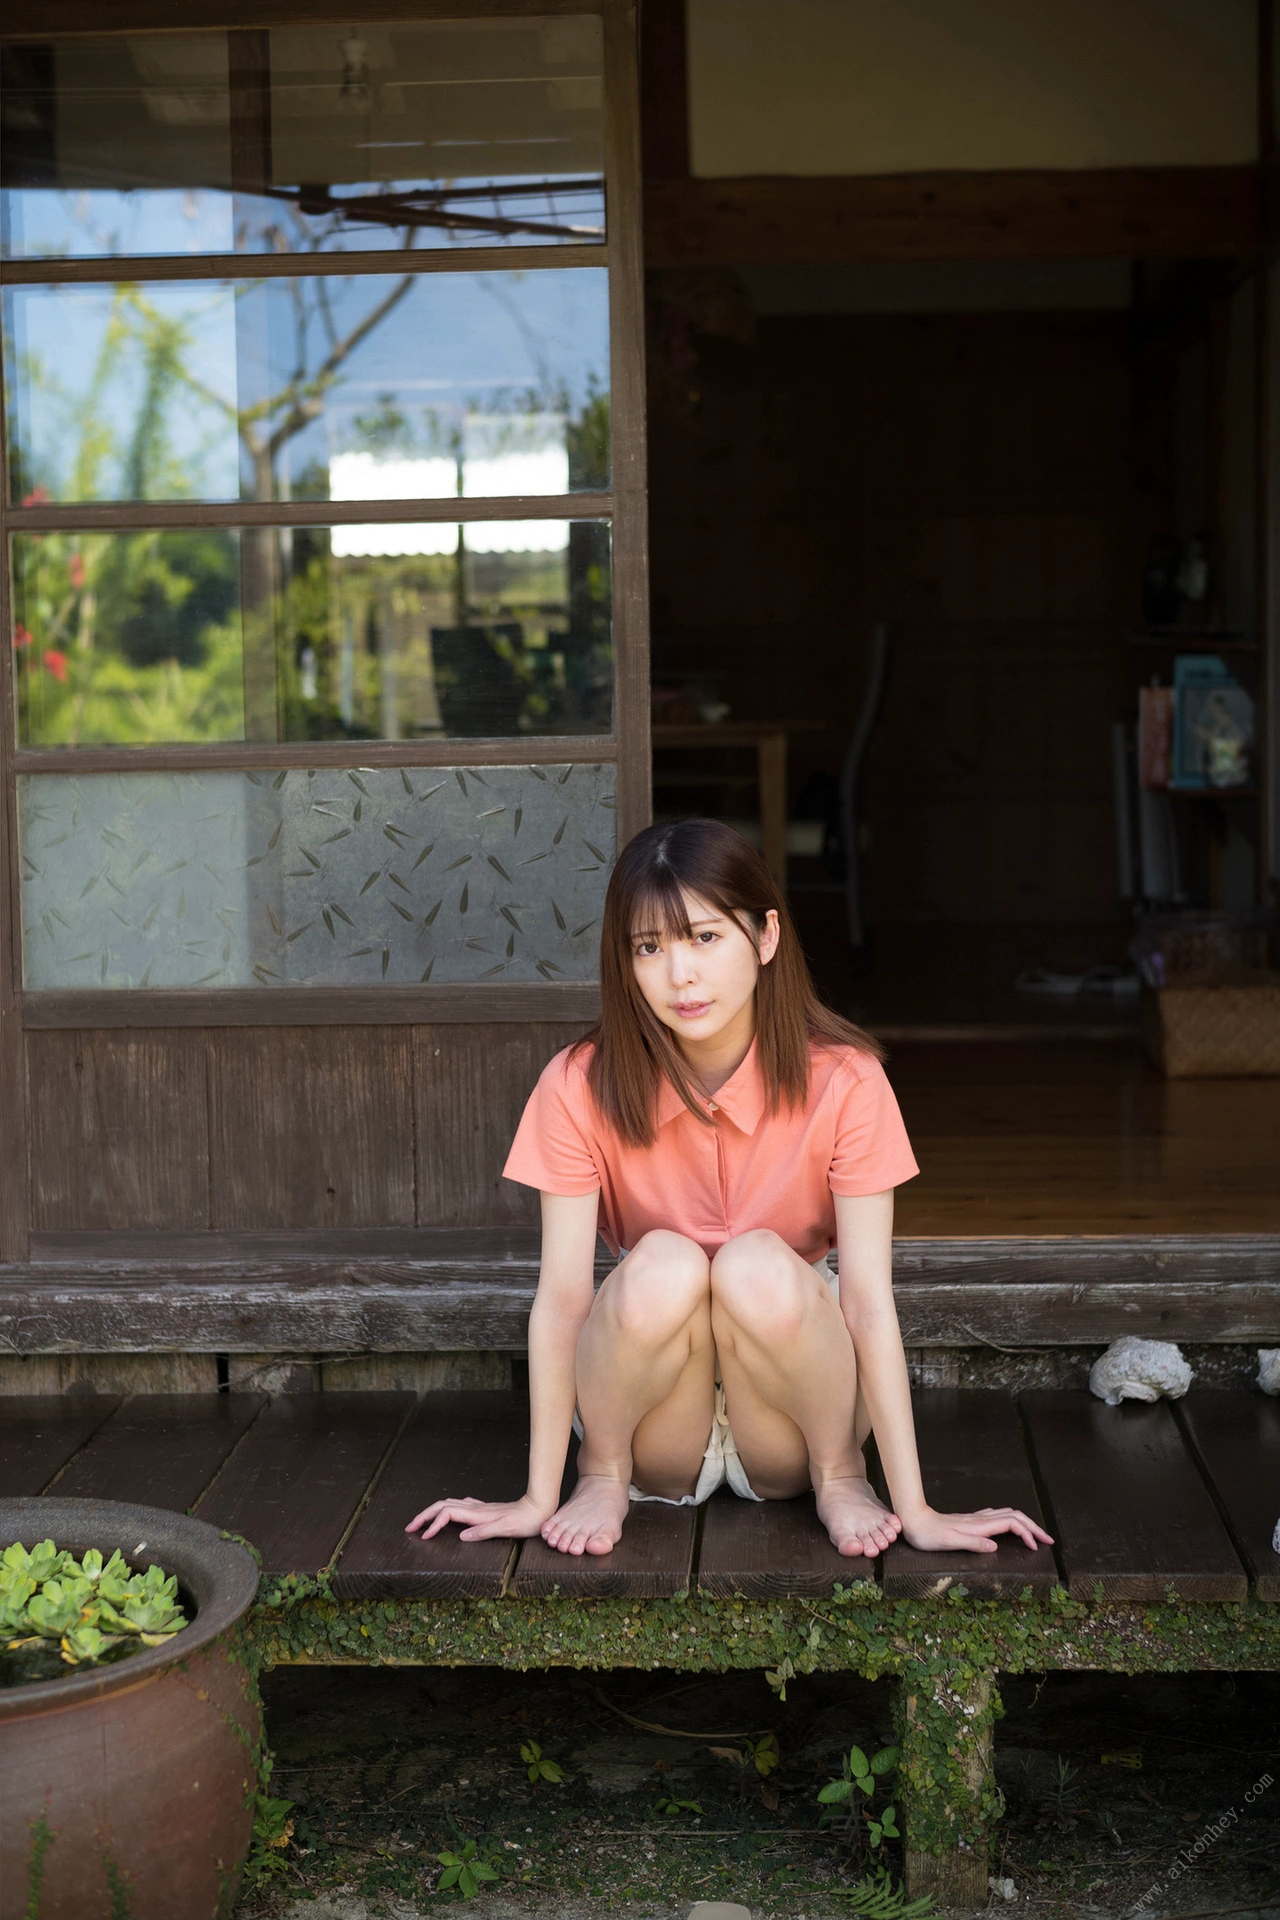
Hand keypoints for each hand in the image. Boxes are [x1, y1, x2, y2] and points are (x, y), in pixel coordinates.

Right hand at [404, 1491, 551, 1543]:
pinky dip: (447, 1510)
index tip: (424, 1537)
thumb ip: (483, 1532)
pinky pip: (459, 1506)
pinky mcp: (484, 1510)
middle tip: (409, 1527)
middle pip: (442, 1506)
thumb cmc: (524, 1521)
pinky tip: (449, 1514)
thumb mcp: (505, 1528)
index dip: (433, 1524)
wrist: (539, 1508)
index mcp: (476, 1514)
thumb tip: (461, 1536)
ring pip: (449, 1504)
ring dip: (433, 1512)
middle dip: (424, 1515)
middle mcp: (475, 1509)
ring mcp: (479, 1508)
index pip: (446, 1514)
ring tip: (423, 1523)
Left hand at [900, 1505, 1053, 1554]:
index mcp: (979, 1526)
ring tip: (1035, 1534)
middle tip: (1048, 1540)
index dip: (1028, 1533)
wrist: (913, 1520)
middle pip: (1015, 1516)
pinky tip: (1009, 1526)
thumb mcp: (950, 1542)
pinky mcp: (970, 1521)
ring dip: (1025, 1523)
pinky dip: (1011, 1521)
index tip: (1036, 1547)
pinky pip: (997, 1517)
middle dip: (1034, 1527)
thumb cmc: (929, 1535)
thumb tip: (995, 1547)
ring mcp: (976, 1519)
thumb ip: (973, 1543)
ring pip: (1008, 1514)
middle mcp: (980, 1520)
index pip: (1012, 1524)